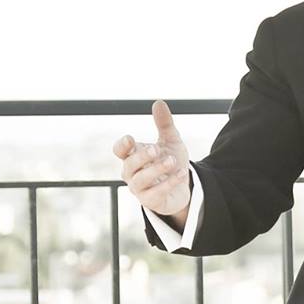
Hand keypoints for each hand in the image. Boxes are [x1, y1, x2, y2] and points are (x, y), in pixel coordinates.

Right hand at [113, 100, 191, 219]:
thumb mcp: (171, 141)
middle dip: (141, 157)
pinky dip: (169, 183)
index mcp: (133, 156)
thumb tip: (158, 102)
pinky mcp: (151, 202)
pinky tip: (182, 173)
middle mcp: (132, 173)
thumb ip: (164, 124)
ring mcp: (140, 189)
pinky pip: (155, 194)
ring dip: (156, 170)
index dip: (122, 146)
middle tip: (156, 149)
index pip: (119, 150)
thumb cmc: (171, 162)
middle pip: (128, 165)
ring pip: (140, 180)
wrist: (185, 186)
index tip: (131, 139)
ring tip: (172, 161)